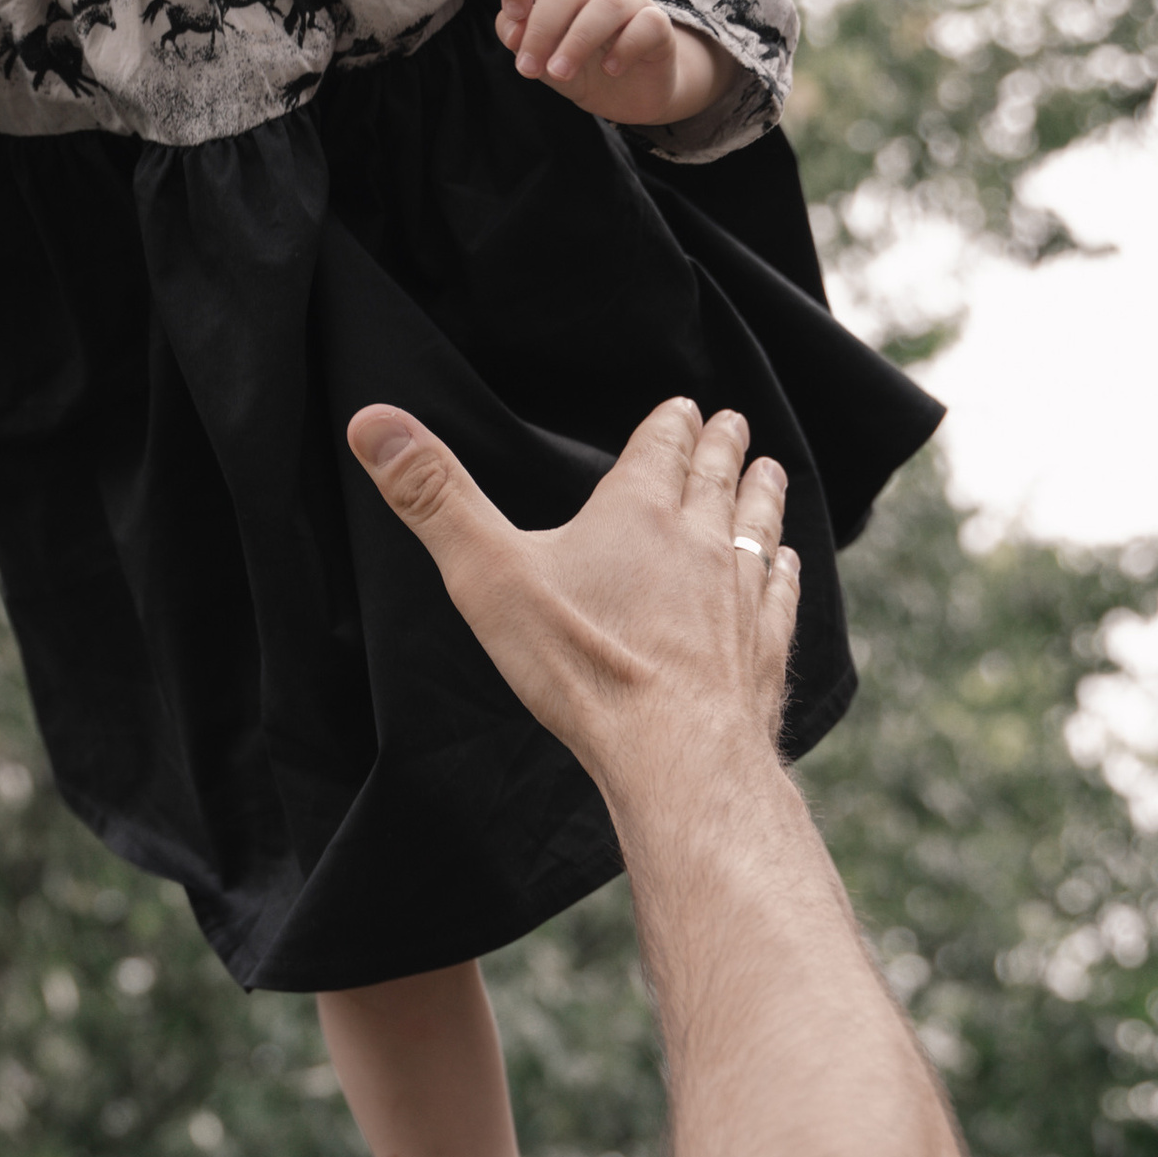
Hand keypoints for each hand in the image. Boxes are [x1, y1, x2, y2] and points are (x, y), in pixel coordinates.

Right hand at [348, 396, 795, 800]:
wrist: (676, 751)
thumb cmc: (581, 663)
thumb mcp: (487, 574)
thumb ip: (432, 497)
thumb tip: (370, 420)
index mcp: (637, 511)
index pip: (661, 446)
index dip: (670, 423)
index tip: (683, 405)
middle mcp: (701, 539)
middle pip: (716, 476)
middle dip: (722, 446)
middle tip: (732, 423)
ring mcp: (741, 593)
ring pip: (758, 525)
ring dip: (763, 494)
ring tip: (770, 472)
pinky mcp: (762, 647)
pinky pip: (780, 594)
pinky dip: (783, 571)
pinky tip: (787, 566)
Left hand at [495, 0, 725, 132]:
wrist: (632, 93)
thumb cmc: (583, 66)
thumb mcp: (543, 56)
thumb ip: (520, 38)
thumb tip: (512, 31)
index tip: (514, 15)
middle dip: (541, 30)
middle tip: (528, 70)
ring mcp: (630, 3)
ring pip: (606, 5)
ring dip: (577, 42)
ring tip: (560, 73)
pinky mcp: (658, 27)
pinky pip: (645, 26)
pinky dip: (624, 49)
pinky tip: (611, 70)